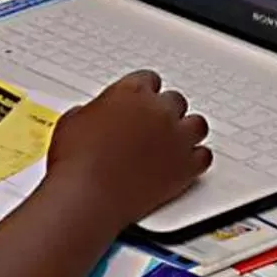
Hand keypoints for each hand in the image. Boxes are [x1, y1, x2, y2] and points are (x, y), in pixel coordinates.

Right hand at [42, 70, 210, 227]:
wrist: (88, 196)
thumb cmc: (77, 163)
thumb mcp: (72, 122)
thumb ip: (91, 112)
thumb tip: (92, 117)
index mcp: (130, 93)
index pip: (148, 80)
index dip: (144, 93)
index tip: (141, 103)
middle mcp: (158, 110)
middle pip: (175, 100)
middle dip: (165, 112)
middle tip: (153, 126)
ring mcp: (175, 138)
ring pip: (196, 124)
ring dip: (186, 131)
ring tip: (175, 142)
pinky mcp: (186, 166)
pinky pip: (204, 156)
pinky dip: (197, 159)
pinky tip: (187, 162)